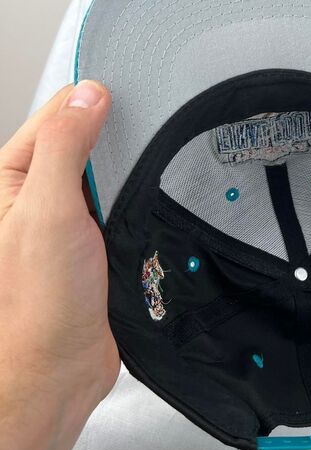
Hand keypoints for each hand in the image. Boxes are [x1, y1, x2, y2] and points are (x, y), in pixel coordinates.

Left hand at [0, 81, 119, 449]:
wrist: (64, 364)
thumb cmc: (41, 300)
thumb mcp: (47, 211)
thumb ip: (64, 147)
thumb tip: (87, 96)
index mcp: (12, 178)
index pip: (55, 115)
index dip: (91, 98)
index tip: (131, 84)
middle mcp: (39, 192)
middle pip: (82, 138)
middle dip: (115, 130)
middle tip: (153, 119)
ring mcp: (70, 214)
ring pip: (105, 169)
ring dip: (129, 162)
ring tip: (158, 151)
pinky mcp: (97, 235)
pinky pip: (119, 198)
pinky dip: (137, 189)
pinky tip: (154, 188)